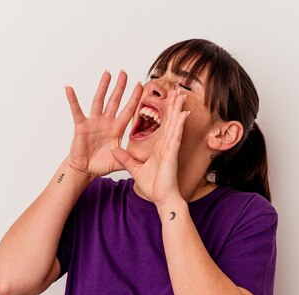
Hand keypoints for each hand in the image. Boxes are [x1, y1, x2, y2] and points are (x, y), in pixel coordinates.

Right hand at [64, 70, 142, 178]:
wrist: (85, 170)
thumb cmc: (101, 164)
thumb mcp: (120, 161)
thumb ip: (132, 159)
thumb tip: (147, 161)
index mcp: (117, 128)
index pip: (128, 110)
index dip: (134, 98)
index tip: (140, 85)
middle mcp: (106, 122)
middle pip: (114, 100)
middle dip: (120, 87)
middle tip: (124, 72)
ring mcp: (94, 122)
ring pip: (99, 101)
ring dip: (103, 87)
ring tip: (107, 73)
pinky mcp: (81, 126)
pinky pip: (77, 110)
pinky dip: (72, 100)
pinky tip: (69, 88)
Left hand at [111, 88, 189, 205]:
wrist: (162, 199)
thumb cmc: (154, 187)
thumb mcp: (135, 169)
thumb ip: (126, 158)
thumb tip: (115, 150)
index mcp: (159, 148)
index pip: (162, 126)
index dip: (165, 112)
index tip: (166, 100)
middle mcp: (167, 145)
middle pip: (170, 121)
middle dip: (173, 105)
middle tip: (176, 90)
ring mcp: (171, 148)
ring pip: (175, 124)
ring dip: (178, 109)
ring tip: (181, 94)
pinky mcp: (172, 153)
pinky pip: (175, 136)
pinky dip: (179, 124)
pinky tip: (183, 112)